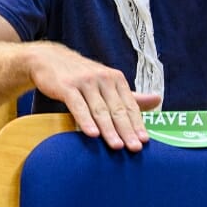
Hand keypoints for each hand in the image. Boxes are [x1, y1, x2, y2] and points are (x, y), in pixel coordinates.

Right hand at [26, 42, 160, 150]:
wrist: (49, 59)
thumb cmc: (82, 76)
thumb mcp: (107, 82)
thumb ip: (131, 95)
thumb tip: (157, 100)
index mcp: (116, 78)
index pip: (130, 105)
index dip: (137, 123)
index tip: (144, 141)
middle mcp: (103, 78)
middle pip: (117, 109)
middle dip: (127, 130)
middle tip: (135, 148)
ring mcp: (84, 82)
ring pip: (99, 110)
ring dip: (109, 130)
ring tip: (117, 146)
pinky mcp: (66, 86)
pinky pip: (78, 106)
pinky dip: (85, 121)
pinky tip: (92, 134)